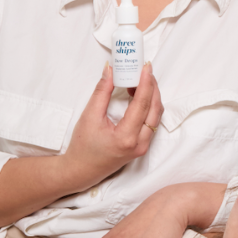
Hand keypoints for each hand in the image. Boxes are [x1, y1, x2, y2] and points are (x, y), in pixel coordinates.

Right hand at [63, 62, 163, 190]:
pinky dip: (148, 106)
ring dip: (151, 96)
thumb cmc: (83, 146)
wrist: (82, 170)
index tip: (146, 67)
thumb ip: (101, 92)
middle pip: (155, 109)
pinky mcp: (142, 146)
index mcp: (126, 137)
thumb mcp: (89, 117)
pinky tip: (139, 95)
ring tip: (139, 81)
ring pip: (156, 116)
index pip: (142, 104)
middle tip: (145, 70)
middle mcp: (139, 143)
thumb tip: (110, 70)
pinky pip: (152, 122)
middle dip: (152, 87)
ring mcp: (143, 146)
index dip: (146, 83)